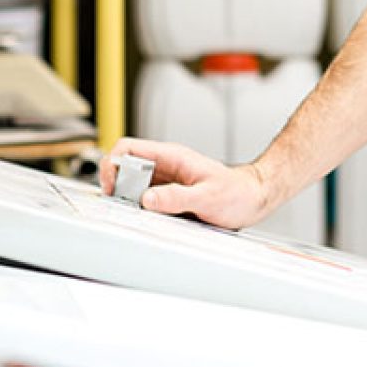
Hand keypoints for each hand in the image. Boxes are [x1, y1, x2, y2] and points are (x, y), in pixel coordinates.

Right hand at [99, 138, 269, 228]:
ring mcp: (167, 180)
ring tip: (133, 213)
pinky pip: (145, 197)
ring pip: (133, 183)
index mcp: (172, 157)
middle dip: (116, 184)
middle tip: (123, 205)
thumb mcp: (208, 197)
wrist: (253, 198)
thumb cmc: (237, 193)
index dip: (113, 164)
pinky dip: (138, 207)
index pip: (129, 148)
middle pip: (125, 166)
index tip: (113, 187)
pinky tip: (146, 218)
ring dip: (126, 197)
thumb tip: (147, 198)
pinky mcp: (169, 194)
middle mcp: (166, 166)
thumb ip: (177, 198)